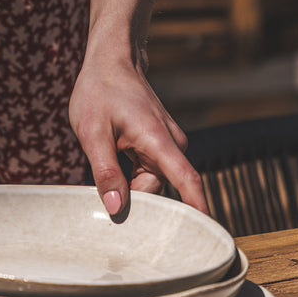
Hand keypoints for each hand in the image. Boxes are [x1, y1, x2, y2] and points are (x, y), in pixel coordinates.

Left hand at [69, 50, 207, 216]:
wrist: (111, 61)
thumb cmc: (100, 92)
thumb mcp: (92, 132)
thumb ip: (105, 171)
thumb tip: (116, 207)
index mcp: (158, 139)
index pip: (186, 180)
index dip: (197, 208)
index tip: (205, 234)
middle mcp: (171, 143)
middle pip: (158, 188)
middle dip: (133, 198)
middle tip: (102, 198)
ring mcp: (166, 143)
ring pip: (149, 181)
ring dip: (127, 184)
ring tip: (103, 167)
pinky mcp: (158, 144)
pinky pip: (147, 171)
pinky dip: (129, 175)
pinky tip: (111, 163)